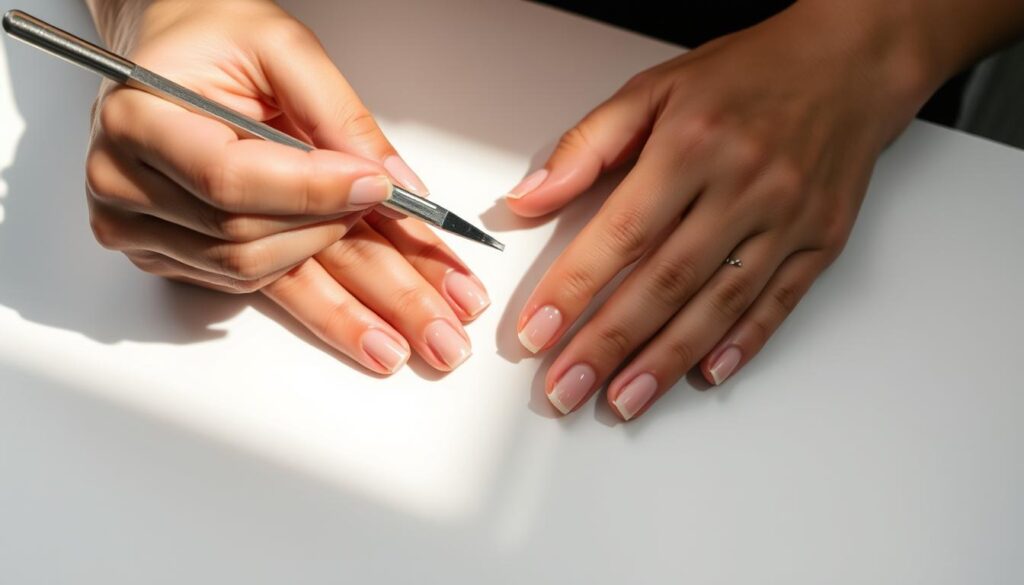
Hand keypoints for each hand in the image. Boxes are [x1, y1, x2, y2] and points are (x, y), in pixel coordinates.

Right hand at [85, 0, 487, 371]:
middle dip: (364, 278)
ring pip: (261, 274)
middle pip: (252, 243)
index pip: (232, 178)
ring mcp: (146, 229)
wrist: (174, 57)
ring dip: (351, 303)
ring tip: (420, 328)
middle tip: (439, 310)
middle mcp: (127, 184)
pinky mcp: (174, 254)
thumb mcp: (283, 47)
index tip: (382, 189)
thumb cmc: (215, 38)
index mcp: (139, 120)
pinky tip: (373, 325)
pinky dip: (323, 304)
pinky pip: (256, 287)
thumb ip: (340, 114)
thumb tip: (397, 186)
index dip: (314, 191)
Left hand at [504, 2, 936, 417]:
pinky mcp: (820, 240)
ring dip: (666, 360)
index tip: (539, 332)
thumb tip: (530, 198)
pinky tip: (705, 374)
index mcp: (693, 146)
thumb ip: (586, 146)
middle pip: (666, 281)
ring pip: (719, 304)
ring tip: (623, 399)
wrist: (848, 63)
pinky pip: (778, 302)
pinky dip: (742, 344)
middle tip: (567, 388)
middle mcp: (744, 185)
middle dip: (609, 344)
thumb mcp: (653, 89)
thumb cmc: (746, 76)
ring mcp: (787, 218)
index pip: (622, 233)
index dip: (576, 288)